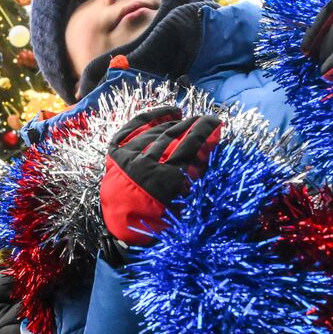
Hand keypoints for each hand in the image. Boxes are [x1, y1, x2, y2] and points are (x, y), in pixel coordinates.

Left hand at [100, 106, 222, 245]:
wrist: (125, 220)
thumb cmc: (160, 214)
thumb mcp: (183, 200)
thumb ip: (195, 174)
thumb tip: (208, 147)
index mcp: (165, 179)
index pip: (190, 144)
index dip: (205, 129)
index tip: (216, 122)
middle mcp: (145, 164)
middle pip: (173, 134)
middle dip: (191, 124)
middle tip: (203, 120)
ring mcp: (128, 156)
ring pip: (156, 130)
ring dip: (173, 122)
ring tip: (185, 120)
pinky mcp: (116, 152)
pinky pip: (133, 127)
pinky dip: (151, 117)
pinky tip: (168, 113)